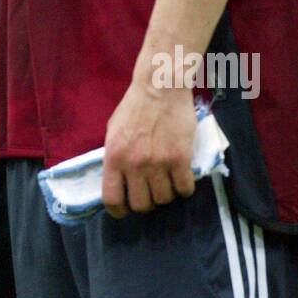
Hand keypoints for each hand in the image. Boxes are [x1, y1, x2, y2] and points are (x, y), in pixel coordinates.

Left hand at [101, 81, 196, 217]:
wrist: (161, 87)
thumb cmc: (135, 107)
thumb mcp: (113, 131)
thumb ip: (114, 156)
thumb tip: (117, 180)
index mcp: (114, 157)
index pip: (112, 199)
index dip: (119, 210)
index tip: (125, 210)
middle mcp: (134, 164)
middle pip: (141, 204)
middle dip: (146, 202)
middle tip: (151, 191)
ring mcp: (158, 163)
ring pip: (164, 199)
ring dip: (166, 193)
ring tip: (167, 180)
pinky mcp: (181, 159)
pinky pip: (185, 189)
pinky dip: (184, 187)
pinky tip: (182, 177)